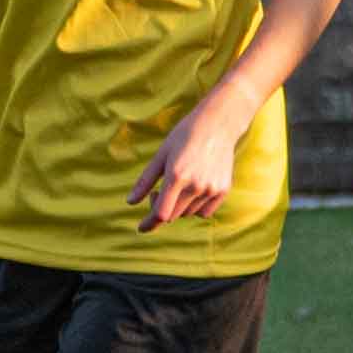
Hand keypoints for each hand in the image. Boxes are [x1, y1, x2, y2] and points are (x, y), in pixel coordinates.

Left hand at [131, 107, 241, 232]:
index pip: (161, 213)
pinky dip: (195, 208)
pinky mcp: (223, 190)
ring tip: (177, 186)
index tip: (141, 227)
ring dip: (178, 207)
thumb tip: (129, 202)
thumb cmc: (184, 136)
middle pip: (173, 215)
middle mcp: (195, 185)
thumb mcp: (161, 155)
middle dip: (161, 208)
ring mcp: (211, 189)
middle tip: (157, 191)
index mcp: (176, 176)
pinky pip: (204, 212)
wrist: (217, 124)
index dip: (149, 223)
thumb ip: (145, 180)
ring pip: (188, 214)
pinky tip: (192, 191)